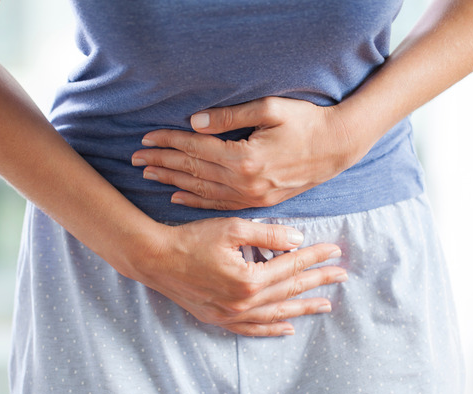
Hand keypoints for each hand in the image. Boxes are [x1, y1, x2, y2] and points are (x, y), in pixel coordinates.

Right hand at [127, 217, 346, 336]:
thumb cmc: (191, 239)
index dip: (315, 257)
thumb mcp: (231, 228)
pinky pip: (252, 328)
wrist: (155, 259)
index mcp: (249, 279)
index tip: (335, 251)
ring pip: (276, 313)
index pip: (291, 267)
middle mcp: (243, 302)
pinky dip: (272, 328)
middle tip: (342, 276)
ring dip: (303, 308)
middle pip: (289, 291)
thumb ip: (268, 234)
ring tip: (326, 305)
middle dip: (318, 282)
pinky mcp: (219, 319)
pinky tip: (288, 327)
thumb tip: (299, 240)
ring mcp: (231, 315)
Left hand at [132, 97, 361, 209]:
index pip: (196, 150)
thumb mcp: (270, 109)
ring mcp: (252, 197)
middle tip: (135, 159)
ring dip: (173, 182)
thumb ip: (230, 116)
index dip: (169, 142)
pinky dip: (196, 201)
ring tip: (149, 175)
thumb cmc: (306, 122)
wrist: (337, 148)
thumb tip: (195, 122)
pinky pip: (220, 204)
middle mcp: (245, 183)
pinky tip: (178, 197)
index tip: (146, 138)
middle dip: (162, 163)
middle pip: (194, 172)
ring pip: (202, 191)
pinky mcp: (259, 203)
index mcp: (245, 158)